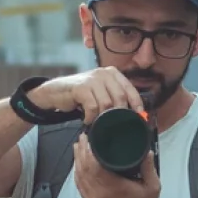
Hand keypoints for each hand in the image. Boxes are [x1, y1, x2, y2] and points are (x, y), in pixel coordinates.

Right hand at [29, 67, 144, 123]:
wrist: (57, 92)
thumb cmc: (82, 95)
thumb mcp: (101, 92)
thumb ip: (114, 98)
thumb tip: (133, 113)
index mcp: (112, 73)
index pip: (129, 89)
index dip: (136, 104)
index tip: (140, 116)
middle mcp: (104, 73)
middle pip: (120, 97)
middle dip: (120, 114)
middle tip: (114, 124)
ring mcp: (92, 79)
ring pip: (106, 104)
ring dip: (103, 117)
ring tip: (97, 122)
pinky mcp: (81, 87)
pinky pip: (92, 107)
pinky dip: (91, 117)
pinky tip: (87, 119)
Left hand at [72, 133, 159, 197]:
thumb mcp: (153, 187)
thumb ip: (148, 167)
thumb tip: (146, 150)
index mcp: (113, 188)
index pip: (94, 166)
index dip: (88, 150)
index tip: (89, 138)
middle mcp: (99, 193)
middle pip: (84, 168)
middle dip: (81, 151)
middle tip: (82, 137)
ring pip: (79, 177)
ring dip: (77, 160)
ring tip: (78, 146)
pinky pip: (79, 186)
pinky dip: (76, 173)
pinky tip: (77, 164)